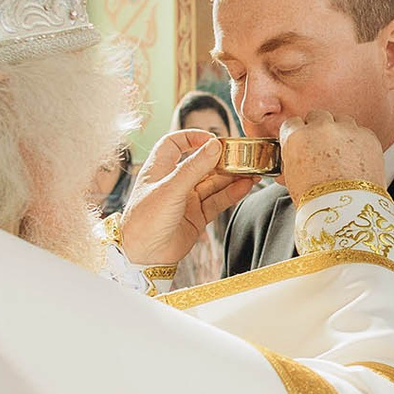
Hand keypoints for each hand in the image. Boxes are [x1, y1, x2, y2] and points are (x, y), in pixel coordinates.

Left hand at [116, 130, 252, 268]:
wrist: (143, 256)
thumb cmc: (145, 220)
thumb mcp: (171, 188)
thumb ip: (194, 167)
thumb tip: (214, 145)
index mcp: (160, 168)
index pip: (175, 143)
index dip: (192, 137)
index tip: (212, 138)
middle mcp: (174, 182)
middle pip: (201, 163)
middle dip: (221, 159)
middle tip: (240, 156)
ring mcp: (187, 199)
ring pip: (213, 183)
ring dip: (231, 177)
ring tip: (250, 171)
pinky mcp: (197, 216)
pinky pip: (217, 200)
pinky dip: (231, 194)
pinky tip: (245, 186)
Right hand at [277, 111, 384, 196]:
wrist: (348, 212)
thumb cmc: (318, 201)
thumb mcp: (292, 179)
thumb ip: (292, 159)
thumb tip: (292, 155)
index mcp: (297, 137)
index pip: (292, 123)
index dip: (297, 133)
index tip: (302, 141)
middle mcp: (321, 127)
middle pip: (318, 116)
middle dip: (319, 128)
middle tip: (323, 147)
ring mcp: (346, 130)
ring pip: (341, 120)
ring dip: (340, 132)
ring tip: (342, 154)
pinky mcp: (367, 136)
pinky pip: (360, 132)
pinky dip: (358, 142)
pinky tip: (357, 160)